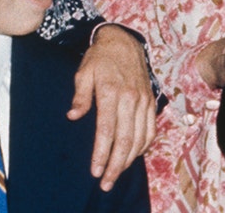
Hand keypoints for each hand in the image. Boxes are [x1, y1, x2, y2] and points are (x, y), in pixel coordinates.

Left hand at [68, 25, 156, 190]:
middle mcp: (131, 98)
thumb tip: (73, 116)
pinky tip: (134, 155)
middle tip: (107, 183)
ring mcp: (144, 100)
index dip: (101, 154)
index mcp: (111, 92)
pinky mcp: (151, 100)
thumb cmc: (99, 58)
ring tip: (118, 174)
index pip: (107, 131)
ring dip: (130, 159)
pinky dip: (144, 145)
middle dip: (117, 165)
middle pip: (126, 139)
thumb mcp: (83, 73)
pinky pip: (151, 128)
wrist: (124, 41)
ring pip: (141, 137)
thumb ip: (80, 96)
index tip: (95, 171)